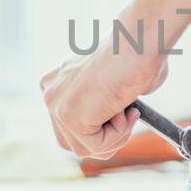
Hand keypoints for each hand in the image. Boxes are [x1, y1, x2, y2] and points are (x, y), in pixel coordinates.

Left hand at [40, 38, 167, 158]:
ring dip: (115, 137)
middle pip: (73, 142)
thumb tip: (122, 115)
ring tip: (128, 111)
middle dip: (105, 139)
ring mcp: (57, 105)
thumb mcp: (115, 81)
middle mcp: (51, 93)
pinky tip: (125, 109)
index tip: (124, 112)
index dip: (100, 128)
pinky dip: (119, 134)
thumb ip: (108, 102)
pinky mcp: (69, 117)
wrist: (139, 42)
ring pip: (85, 148)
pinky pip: (96, 146)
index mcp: (57, 81)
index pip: (70, 125)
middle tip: (127, 118)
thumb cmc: (139, 54)